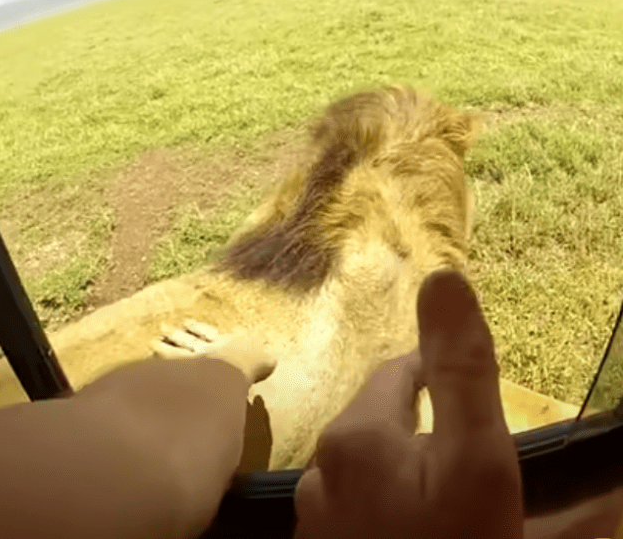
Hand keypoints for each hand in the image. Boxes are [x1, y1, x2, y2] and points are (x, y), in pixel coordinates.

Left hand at [294, 269, 523, 538]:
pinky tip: (415, 523)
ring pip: (369, 471)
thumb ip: (461, 373)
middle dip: (423, 424)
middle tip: (466, 449)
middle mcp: (323, 470)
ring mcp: (320, 518)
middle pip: (381, 421)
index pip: (400, 373)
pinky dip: (390, 508)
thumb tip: (445, 279)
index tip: (463, 382)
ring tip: (443, 494)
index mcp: (357, 437)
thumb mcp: (474, 463)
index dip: (438, 372)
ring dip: (406, 470)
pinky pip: (360, 509)